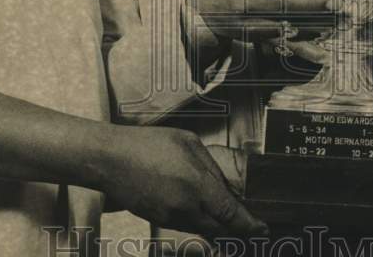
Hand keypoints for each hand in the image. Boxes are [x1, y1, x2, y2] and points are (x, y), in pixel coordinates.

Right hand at [106, 126, 266, 237]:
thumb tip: (223, 183)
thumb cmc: (148, 145)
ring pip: (202, 229)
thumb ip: (210, 166)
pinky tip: (195, 206)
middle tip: (247, 220)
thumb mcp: (188, 143)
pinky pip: (185, 226)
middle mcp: (186, 207)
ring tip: (221, 210)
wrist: (110, 160)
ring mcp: (170, 217)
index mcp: (197, 185)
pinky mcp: (158, 220)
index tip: (262, 227)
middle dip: (236, 227)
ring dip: (215, 223)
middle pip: (220, 229)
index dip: (250, 225)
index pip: (231, 214)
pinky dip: (196, 220)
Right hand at [188, 0, 330, 42]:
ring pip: (282, 27)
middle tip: (333, 1)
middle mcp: (240, 5)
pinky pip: (281, 46)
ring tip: (334, 24)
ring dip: (310, 27)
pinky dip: (303, 51)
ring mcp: (246, 25)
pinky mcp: (254, 39)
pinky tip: (323, 55)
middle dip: (309, 4)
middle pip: (279, 5)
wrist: (200, 11)